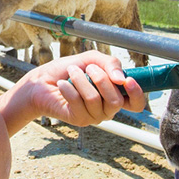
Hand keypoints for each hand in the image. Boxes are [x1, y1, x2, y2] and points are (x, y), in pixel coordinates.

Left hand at [22, 50, 145, 126]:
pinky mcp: (78, 119)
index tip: (127, 80)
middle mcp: (107, 109)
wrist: (41, 81)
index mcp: (115, 95)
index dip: (137, 94)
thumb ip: (111, 63)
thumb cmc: (68, 70)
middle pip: (116, 101)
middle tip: (88, 68)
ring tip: (72, 72)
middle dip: (101, 79)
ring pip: (95, 100)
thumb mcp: (92, 59)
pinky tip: (62, 84)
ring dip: (82, 81)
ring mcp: (94, 117)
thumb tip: (122, 80)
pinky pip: (79, 104)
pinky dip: (69, 89)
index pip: (136, 103)